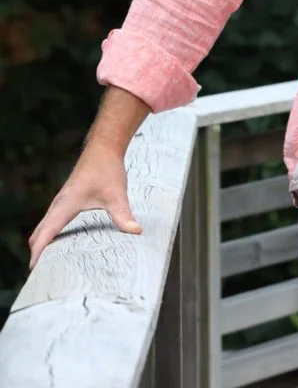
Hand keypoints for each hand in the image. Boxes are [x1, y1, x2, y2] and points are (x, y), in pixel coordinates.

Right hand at [28, 143, 141, 269]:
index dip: (38, 252)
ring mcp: (60, 202)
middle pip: (38, 233)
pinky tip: (57, 245)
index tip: (34, 270)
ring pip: (43, 227)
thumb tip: (136, 231)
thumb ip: (124, 215)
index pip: (46, 233)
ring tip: (46, 266)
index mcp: (66, 205)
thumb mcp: (116, 194)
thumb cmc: (107, 169)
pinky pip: (49, 221)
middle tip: (41, 277)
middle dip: (37, 253)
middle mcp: (58, 204)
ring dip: (41, 244)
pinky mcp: (65, 200)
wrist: (103, 148)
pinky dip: (47, 235)